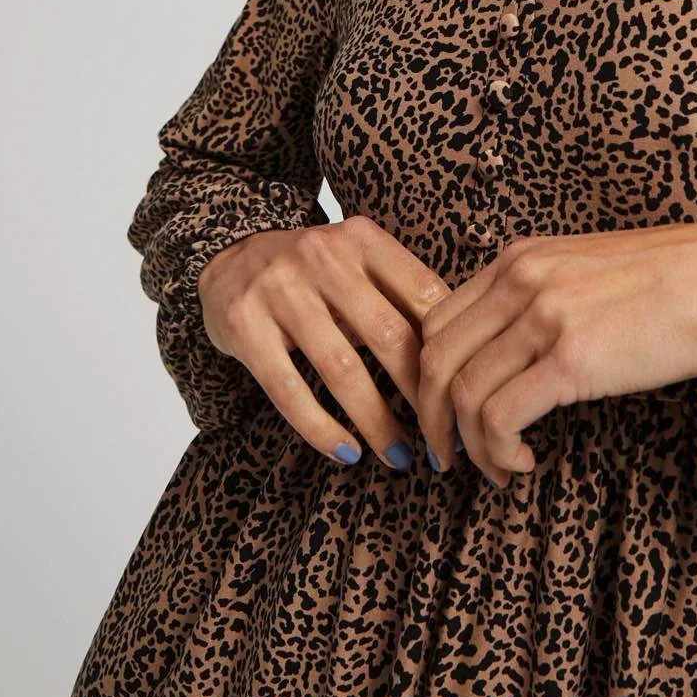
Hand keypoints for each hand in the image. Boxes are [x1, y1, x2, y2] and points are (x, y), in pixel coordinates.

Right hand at [197, 215, 452, 469]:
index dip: (451, 349)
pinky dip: (321, 428)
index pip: (425, 294)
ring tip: (401, 457)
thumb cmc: (315, 272)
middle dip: (421, 395)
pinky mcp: (243, 325)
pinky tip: (348, 452)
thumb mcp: (359, 263)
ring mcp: (280, 290)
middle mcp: (323, 256)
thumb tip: (464, 358)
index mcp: (364, 239)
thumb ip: (402, 295)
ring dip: (377, 422)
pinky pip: (288, 388)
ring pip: (341, 369)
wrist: (229, 254)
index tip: (467, 393)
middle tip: (442, 439)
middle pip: (389, 335)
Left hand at [416, 220, 696, 490]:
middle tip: (448, 455)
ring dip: (470, 445)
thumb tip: (508, 356)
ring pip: (462, 393)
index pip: (439, 321)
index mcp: (520, 257)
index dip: (429, 378)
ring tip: (498, 469)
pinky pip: (500, 416)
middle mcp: (520, 279)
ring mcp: (542, 317)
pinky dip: (500, 450)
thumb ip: (538, 297)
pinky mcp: (570, 359)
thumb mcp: (585, 270)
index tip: (445, 415)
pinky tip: (526, 461)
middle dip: (432, 418)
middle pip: (435, 358)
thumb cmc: (670, 282)